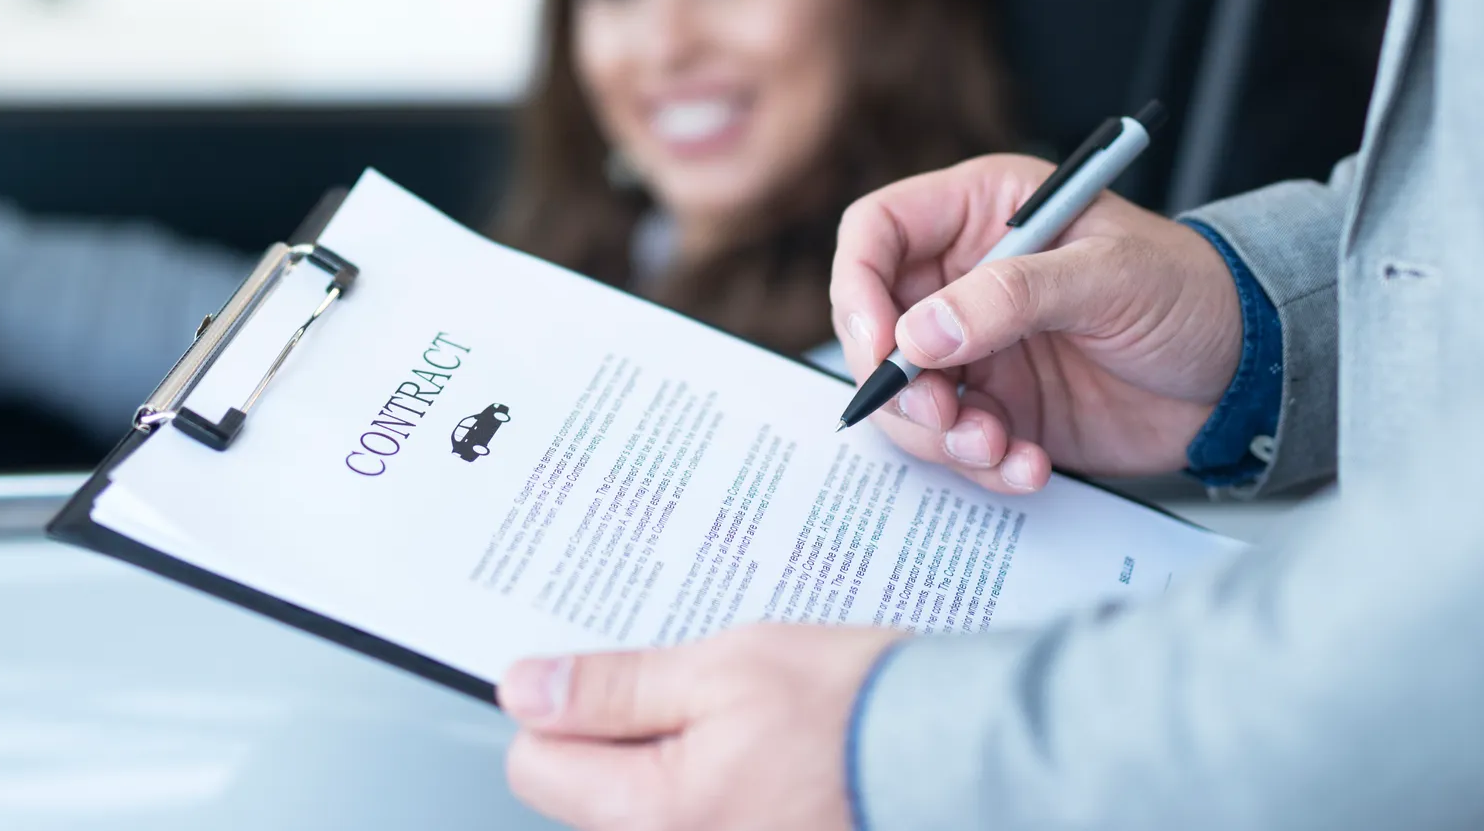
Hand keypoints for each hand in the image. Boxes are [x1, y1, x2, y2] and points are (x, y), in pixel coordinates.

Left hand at [501, 624, 899, 830]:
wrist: (958, 760)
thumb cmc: (855, 711)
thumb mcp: (726, 668)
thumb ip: (616, 688)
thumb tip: (525, 690)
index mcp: (653, 816)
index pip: (536, 765)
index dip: (565, 707)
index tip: (610, 677)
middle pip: (591, 794)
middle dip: (626, 736)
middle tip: (695, 690)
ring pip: (649, 808)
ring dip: (677, 759)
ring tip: (745, 722)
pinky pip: (701, 821)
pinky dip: (720, 785)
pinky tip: (769, 754)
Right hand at [830, 154, 1241, 491]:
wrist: (1247, 373)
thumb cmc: (1190, 291)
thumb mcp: (1107, 276)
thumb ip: (1011, 296)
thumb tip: (918, 335)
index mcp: (980, 212)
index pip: (877, 232)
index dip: (859, 288)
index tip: (880, 347)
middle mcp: (966, 278)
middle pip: (877, 325)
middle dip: (898, 382)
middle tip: (944, 416)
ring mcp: (980, 347)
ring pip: (909, 395)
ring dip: (940, 435)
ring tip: (997, 449)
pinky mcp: (1003, 408)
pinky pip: (957, 443)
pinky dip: (983, 465)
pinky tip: (1030, 466)